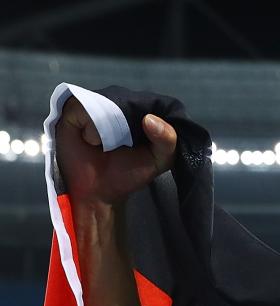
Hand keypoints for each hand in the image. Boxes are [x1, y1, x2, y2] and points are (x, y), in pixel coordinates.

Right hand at [55, 96, 177, 208]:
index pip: (151, 101)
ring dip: (108, 127)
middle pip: (128, 99)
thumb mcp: (159, 160)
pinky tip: (91, 142)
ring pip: (105, 102)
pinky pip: (84, 109)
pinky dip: (91, 129)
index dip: (151, 118)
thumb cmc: (129, 173)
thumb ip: (167, 140)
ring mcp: (94, 103)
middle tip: (125, 145)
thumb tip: (149, 118)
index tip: (148, 141)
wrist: (99, 192)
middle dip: (129, 125)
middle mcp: (118, 101)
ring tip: (107, 145)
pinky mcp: (72, 109)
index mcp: (140, 110)